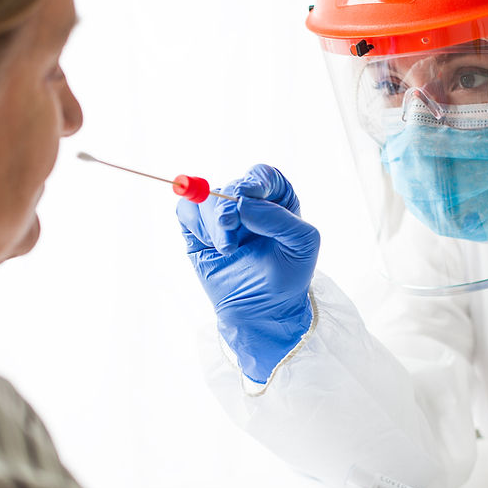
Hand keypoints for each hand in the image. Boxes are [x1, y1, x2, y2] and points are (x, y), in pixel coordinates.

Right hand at [177, 164, 318, 382]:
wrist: (263, 312)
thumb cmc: (289, 277)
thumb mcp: (301, 244)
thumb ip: (278, 218)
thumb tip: (242, 204)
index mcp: (276, 200)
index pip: (262, 175)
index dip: (253, 181)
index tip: (245, 195)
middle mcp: (247, 204)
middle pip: (231, 186)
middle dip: (228, 207)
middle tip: (228, 226)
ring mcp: (221, 217)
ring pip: (206, 198)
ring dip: (214, 223)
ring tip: (227, 249)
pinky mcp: (198, 232)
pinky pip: (186, 210)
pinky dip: (196, 225)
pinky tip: (211, 246)